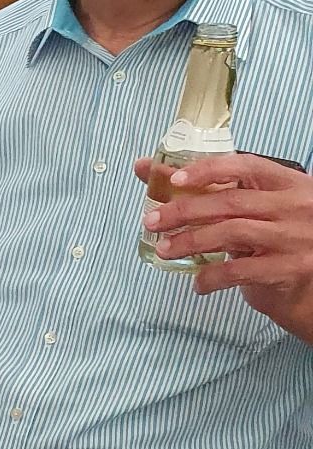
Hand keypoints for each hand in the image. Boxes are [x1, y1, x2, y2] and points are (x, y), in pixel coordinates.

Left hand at [137, 154, 312, 326]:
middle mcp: (297, 207)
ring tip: (164, 250)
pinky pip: (240, 270)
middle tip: (152, 221)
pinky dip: (212, 277)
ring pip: (231, 232)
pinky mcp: (291, 268)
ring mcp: (295, 237)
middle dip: (184, 211)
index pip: (247, 165)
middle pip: (230, 202)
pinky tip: (199, 283)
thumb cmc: (283, 241)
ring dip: (190, 241)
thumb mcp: (260, 211)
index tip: (173, 179)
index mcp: (290, 184)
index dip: (208, 169)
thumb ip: (217, 193)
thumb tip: (151, 170)